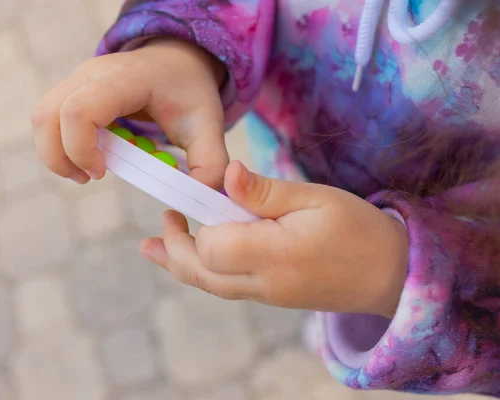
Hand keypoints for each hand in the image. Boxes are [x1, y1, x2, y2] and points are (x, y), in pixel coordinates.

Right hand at [31, 38, 227, 187]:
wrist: (176, 62)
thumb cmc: (189, 92)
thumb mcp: (209, 125)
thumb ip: (210, 163)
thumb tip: (198, 196)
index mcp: (125, 80)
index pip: (79, 111)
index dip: (81, 149)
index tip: (103, 173)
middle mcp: (92, 74)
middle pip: (48, 115)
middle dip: (61, 157)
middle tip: (90, 178)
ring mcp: (77, 79)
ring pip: (41, 117)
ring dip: (54, 152)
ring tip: (85, 172)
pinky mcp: (71, 89)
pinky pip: (48, 118)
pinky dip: (58, 144)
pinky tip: (87, 157)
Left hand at [140, 161, 408, 317]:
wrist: (392, 276)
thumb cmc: (360, 231)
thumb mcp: (316, 199)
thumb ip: (265, 191)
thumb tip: (225, 172)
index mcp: (275, 255)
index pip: (213, 245)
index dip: (202, 220)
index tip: (205, 191)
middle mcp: (265, 283)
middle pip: (201, 272)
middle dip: (175, 247)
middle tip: (165, 218)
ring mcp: (267, 295)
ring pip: (210, 284)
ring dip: (180, 262)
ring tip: (152, 247)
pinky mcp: (271, 296)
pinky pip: (226, 287)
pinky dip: (203, 271)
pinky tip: (192, 258)